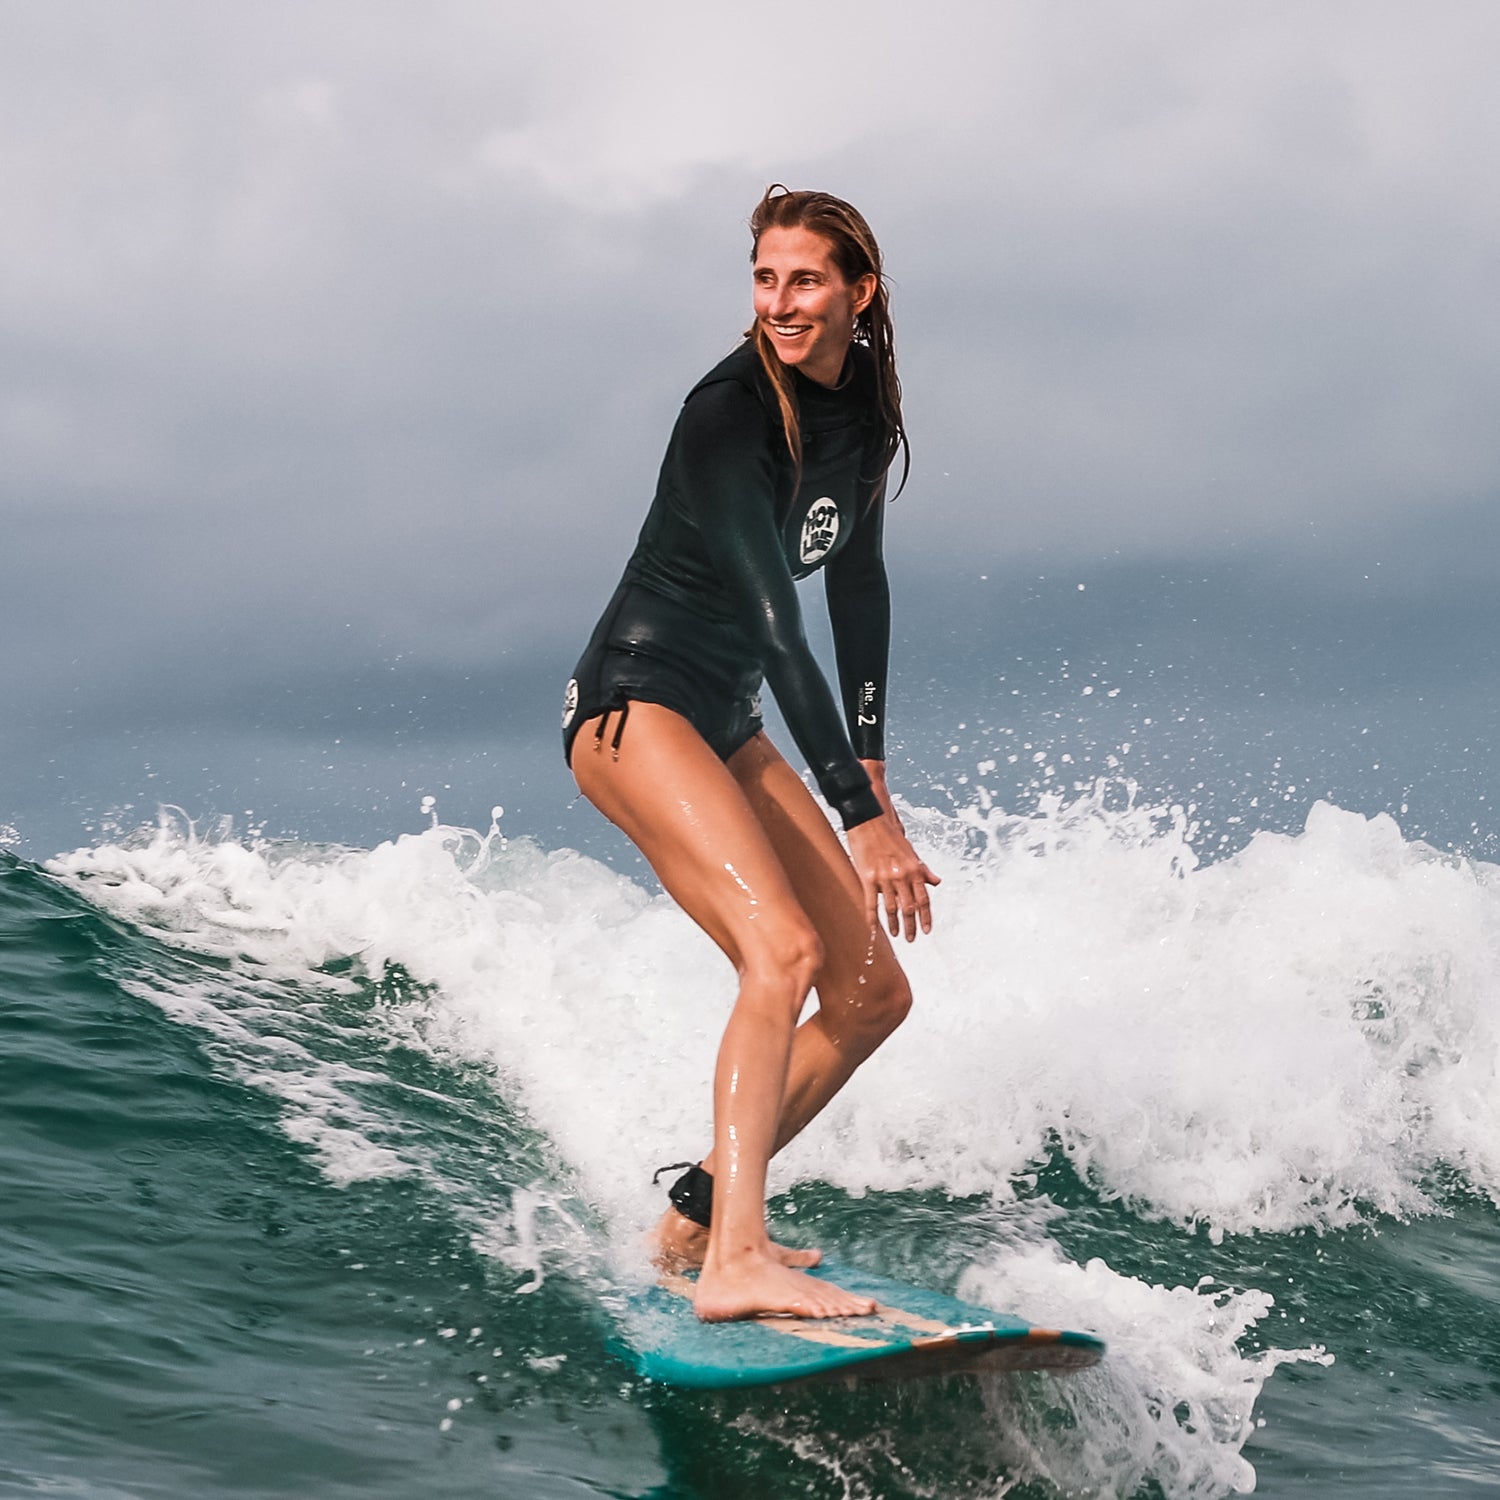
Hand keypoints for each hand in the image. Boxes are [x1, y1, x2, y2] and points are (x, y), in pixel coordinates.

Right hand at [847, 766, 939, 941]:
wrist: (869, 821)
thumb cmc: (890, 836)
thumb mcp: (911, 852)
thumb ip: (923, 870)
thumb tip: (937, 882)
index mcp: (914, 869)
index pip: (924, 899)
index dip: (926, 917)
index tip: (927, 930)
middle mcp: (901, 875)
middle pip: (909, 907)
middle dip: (911, 926)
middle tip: (911, 939)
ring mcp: (884, 877)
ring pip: (891, 908)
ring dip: (894, 924)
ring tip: (896, 935)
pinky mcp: (867, 877)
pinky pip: (871, 902)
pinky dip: (872, 917)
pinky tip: (874, 928)